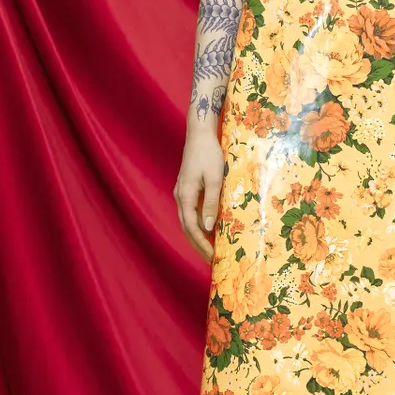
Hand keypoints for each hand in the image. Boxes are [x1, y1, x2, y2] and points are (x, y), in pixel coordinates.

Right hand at [174, 128, 225, 262]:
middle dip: (198, 245)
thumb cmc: (209, 153)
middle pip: (186, 228)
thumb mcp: (215, 178)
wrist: (199, 134)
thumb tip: (208, 227)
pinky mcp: (186, 188)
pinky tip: (207, 229)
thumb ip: (212, 202)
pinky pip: (189, 212)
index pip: (192, 227)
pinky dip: (197, 224)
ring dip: (196, 237)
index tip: (212, 257)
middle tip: (211, 260)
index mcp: (185, 195)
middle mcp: (180, 196)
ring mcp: (181, 192)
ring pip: (186, 221)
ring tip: (209, 249)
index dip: (201, 244)